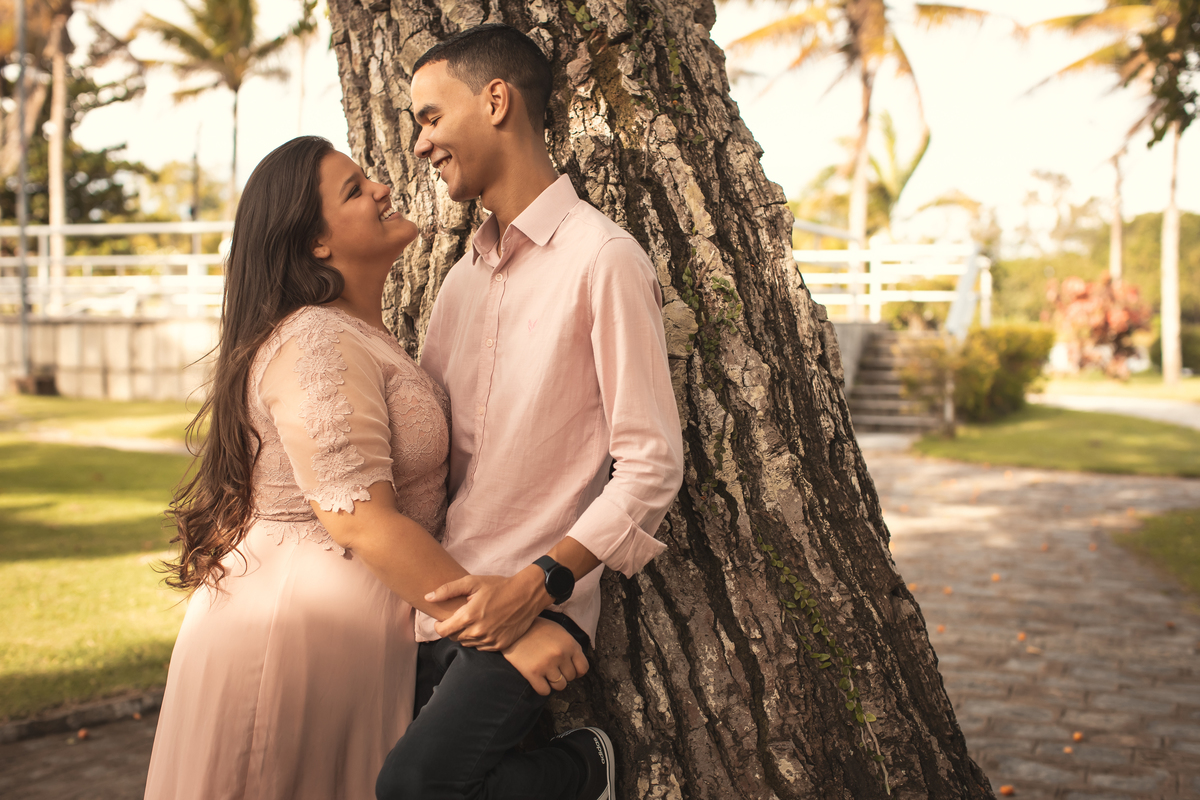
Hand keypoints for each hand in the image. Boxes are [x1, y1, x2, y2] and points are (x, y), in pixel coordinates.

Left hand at [429, 569, 545, 650]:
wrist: (527, 594)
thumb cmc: (498, 586)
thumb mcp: (472, 582)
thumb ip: (447, 590)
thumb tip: (427, 598)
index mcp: (469, 616)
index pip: (442, 631)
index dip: (439, 626)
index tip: (442, 620)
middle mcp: (478, 632)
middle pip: (454, 638)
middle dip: (453, 629)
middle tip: (460, 617)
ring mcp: (490, 640)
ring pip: (467, 644)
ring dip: (466, 635)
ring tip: (474, 620)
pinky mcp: (500, 645)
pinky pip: (481, 648)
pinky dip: (479, 640)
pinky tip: (486, 626)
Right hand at [502, 617, 588, 695]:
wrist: (512, 627)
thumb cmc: (537, 629)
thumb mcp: (559, 632)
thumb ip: (570, 647)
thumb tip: (577, 665)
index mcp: (570, 644)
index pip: (583, 668)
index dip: (576, 671)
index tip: (567, 669)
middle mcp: (560, 655)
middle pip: (570, 678)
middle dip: (563, 674)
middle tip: (552, 668)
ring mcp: (547, 665)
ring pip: (560, 686)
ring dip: (553, 682)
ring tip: (545, 673)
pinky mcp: (532, 673)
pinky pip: (545, 691)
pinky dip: (542, 688)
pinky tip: (538, 679)